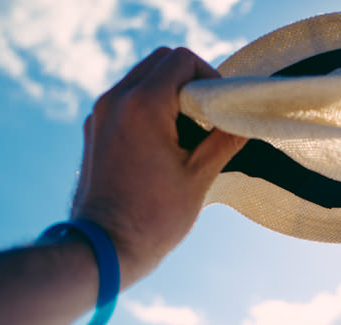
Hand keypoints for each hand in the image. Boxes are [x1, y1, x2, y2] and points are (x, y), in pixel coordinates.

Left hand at [72, 47, 245, 287]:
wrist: (104, 248)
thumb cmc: (154, 218)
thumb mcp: (199, 177)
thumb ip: (225, 140)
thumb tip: (247, 120)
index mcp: (142, 105)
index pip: (181, 60)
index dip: (210, 77)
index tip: (222, 108)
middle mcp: (115, 100)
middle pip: (160, 61)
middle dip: (190, 80)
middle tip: (209, 116)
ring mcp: (100, 114)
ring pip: (141, 78)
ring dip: (169, 93)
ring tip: (188, 132)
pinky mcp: (93, 130)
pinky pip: (126, 100)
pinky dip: (149, 106)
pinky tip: (165, 143)